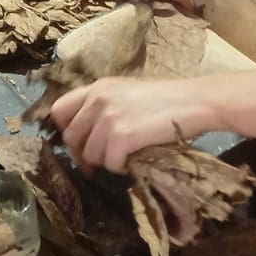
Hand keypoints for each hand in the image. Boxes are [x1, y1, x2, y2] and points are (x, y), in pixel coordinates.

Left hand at [51, 76, 216, 170]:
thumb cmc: (168, 99)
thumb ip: (104, 106)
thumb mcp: (128, 94)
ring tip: (126, 156)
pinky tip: (136, 159)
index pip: (60, 110)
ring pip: (90, 155)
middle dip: (84, 154)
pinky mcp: (122, 137)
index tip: (80, 143)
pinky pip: (110, 164)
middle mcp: (98, 100)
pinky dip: (122, 167)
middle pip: (71, 138)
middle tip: (101, 161)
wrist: (196, 101)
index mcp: (97, 87)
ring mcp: (108, 119)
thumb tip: (89, 134)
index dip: (67, 131)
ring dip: (106, 162)